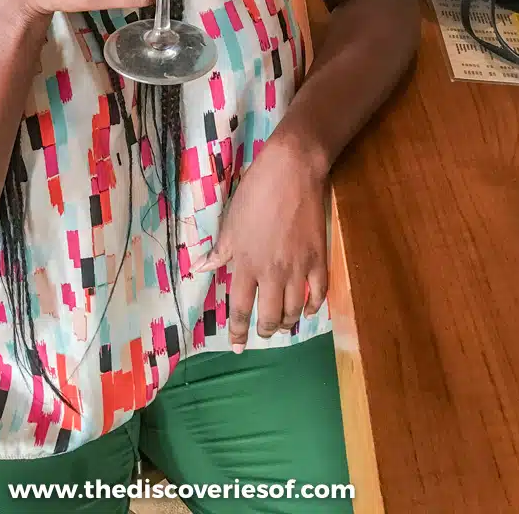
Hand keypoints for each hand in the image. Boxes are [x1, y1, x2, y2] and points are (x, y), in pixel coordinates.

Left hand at [194, 137, 328, 349]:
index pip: (239, 308)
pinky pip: (318, 293)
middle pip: (269, 316)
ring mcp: (298, 268)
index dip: (237, 331)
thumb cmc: (255, 192)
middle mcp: (271, 273)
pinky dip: (313, 307)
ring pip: (294, 310)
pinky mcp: (319, 259)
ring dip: (287, 322)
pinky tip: (308, 310)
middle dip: (264, 330)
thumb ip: (219, 250)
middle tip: (262, 333)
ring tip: (282, 325)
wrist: (292, 171)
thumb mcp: (230, 220)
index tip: (237, 347)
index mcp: (245, 263)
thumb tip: (200, 268)